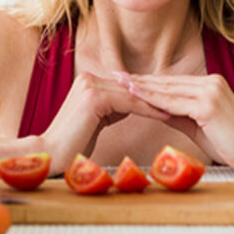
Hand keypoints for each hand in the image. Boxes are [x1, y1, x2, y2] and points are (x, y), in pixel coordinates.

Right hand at [40, 71, 168, 172]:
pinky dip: (149, 109)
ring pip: (133, 94)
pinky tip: (166, 115)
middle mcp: (89, 78)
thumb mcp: (96, 121)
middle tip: (183, 102)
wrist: (50, 155)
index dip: (150, 95)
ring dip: (158, 102)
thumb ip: (111, 109)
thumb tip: (131, 105)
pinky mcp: (94, 97)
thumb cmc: (73, 145)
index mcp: (89, 82)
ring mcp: (90, 85)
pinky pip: (129, 102)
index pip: (127, 87)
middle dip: (158, 96)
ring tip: (180, 108)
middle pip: (132, 87)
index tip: (172, 102)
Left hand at [115, 72, 233, 175]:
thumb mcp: (200, 126)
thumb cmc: (232, 145)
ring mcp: (209, 91)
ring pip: (167, 89)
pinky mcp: (208, 105)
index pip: (172, 82)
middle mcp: (210, 82)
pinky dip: (152, 99)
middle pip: (167, 81)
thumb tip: (157, 111)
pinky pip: (173, 103)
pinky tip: (135, 96)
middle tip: (114, 75)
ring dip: (141, 86)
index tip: (126, 79)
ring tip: (119, 82)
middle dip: (139, 79)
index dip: (148, 81)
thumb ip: (179, 115)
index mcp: (210, 84)